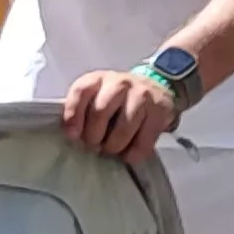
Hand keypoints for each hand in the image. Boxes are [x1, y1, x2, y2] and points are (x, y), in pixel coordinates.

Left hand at [61, 67, 180, 161]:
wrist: (154, 88)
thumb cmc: (117, 99)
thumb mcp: (95, 96)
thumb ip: (81, 111)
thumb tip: (73, 135)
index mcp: (98, 79)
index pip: (81, 92)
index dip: (73, 115)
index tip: (72, 135)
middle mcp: (120, 83)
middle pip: (100, 111)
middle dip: (94, 136)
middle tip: (95, 145)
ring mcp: (142, 95)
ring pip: (123, 128)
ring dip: (114, 146)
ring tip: (111, 149)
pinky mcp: (160, 110)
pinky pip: (144, 140)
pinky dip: (133, 153)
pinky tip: (128, 154)